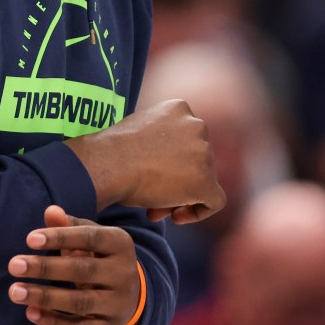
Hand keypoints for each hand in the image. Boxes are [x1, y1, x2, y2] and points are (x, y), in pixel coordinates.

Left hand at [7, 205, 140, 324]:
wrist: (128, 294)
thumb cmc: (98, 256)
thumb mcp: (88, 236)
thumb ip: (68, 224)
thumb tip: (51, 211)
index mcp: (121, 243)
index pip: (90, 237)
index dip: (60, 237)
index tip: (29, 239)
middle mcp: (124, 274)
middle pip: (82, 270)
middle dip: (45, 268)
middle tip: (13, 265)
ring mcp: (119, 304)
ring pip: (80, 302)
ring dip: (45, 297)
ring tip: (15, 291)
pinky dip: (54, 322)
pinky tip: (30, 312)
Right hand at [67, 99, 225, 223]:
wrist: (109, 164)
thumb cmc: (113, 151)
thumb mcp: (139, 131)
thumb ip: (160, 139)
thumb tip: (166, 162)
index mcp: (179, 108)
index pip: (186, 137)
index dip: (172, 159)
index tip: (153, 172)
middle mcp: (197, 125)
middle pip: (196, 160)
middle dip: (175, 180)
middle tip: (151, 196)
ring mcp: (204, 153)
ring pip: (202, 180)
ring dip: (180, 196)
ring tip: (154, 209)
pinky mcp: (206, 181)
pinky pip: (215, 201)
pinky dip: (199, 211)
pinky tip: (176, 217)